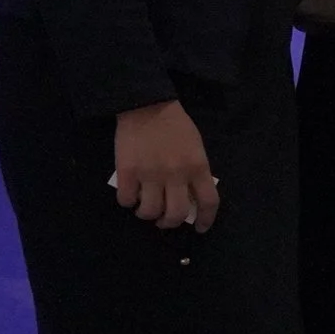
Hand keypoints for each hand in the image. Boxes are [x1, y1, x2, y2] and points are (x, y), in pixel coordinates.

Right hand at [114, 100, 217, 232]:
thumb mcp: (196, 147)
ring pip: (149, 211)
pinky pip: (125, 200)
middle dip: (169, 223)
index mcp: (198, 167)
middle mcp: (176, 174)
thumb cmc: (175, 126)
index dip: (205, 219)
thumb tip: (189, 196)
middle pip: (175, 214)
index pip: (208, 201)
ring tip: (145, 207)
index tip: (199, 228)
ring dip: (147, 214)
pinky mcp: (127, 171)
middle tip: (164, 220)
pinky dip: (127, 202)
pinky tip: (130, 195)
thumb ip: (195, 171)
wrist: (147, 105)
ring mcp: (150, 174)